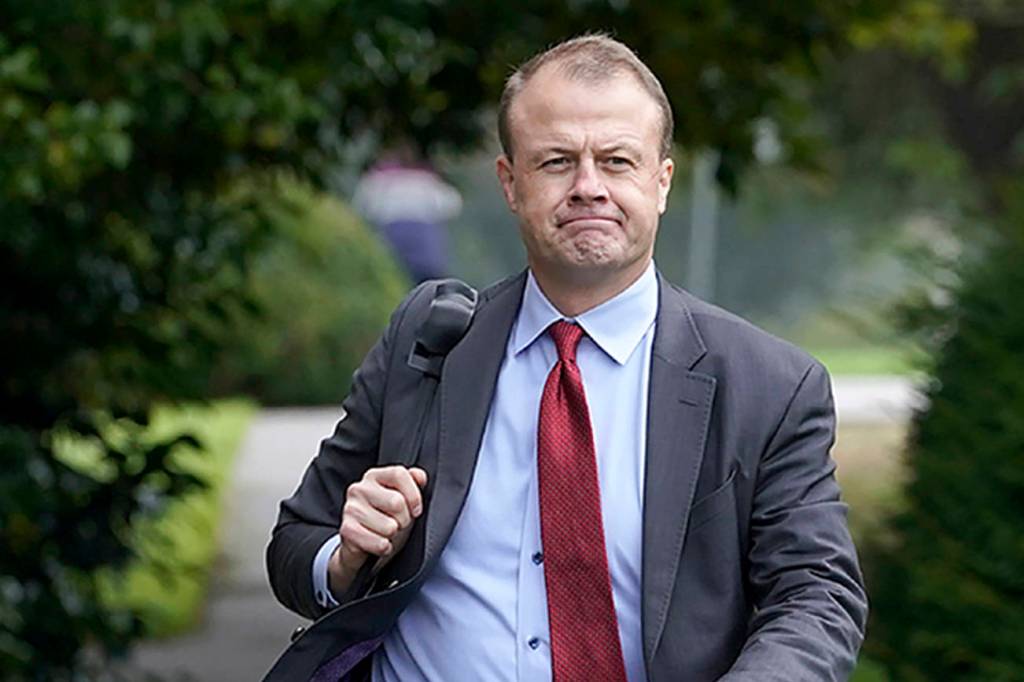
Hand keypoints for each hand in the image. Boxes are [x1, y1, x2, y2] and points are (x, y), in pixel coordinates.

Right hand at [328, 466, 427, 596]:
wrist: (361, 544)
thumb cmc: (385, 517)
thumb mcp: (403, 498)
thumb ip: (413, 483)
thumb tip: (420, 476)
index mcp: (374, 476)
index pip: (399, 474)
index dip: (414, 494)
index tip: (416, 510)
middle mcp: (359, 488)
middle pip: (397, 502)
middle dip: (404, 519)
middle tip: (398, 523)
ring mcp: (351, 509)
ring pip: (390, 527)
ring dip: (393, 535)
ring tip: (386, 533)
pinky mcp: (347, 530)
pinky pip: (380, 543)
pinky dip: (385, 548)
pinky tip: (379, 543)